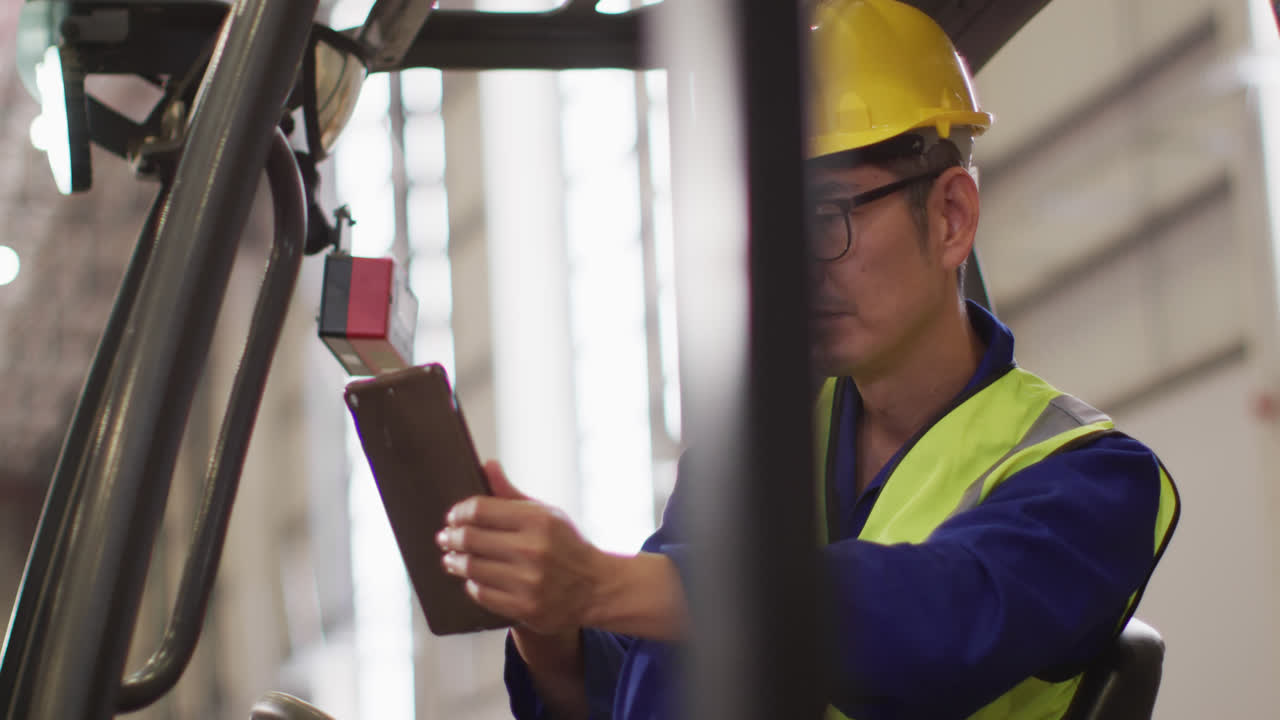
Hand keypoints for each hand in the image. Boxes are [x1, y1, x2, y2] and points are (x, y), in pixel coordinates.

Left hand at [437, 461, 605, 634]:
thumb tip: (487, 466)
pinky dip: (471, 584)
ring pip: (471, 568)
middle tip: (445, 538)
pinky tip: (472, 578)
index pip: (479, 510)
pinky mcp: (524, 608)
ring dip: (454, 562)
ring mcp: (528, 581)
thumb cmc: (568, 547)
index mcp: (538, 520)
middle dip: (451, 537)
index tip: (453, 517)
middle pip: (470, 539)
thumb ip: (512, 494)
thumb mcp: (547, 514)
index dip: (459, 512)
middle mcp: (533, 550)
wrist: (597, 589)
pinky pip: (481, 593)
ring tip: (451, 558)